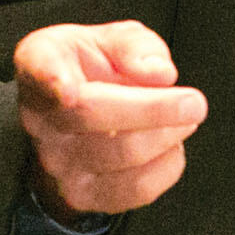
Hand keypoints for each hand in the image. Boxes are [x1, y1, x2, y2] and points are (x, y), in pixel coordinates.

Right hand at [15, 20, 206, 219]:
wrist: (75, 114)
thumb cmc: (94, 68)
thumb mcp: (112, 39)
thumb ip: (135, 46)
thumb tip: (160, 73)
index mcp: (40, 62)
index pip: (40, 69)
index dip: (53, 79)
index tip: (70, 90)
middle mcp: (40, 116)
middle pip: (95, 115)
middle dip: (153, 109)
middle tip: (194, 101)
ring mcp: (57, 160)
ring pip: (121, 154)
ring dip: (167, 135)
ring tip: (186, 117)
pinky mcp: (83, 194)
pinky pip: (135, 189)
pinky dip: (167, 165)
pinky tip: (171, 145)